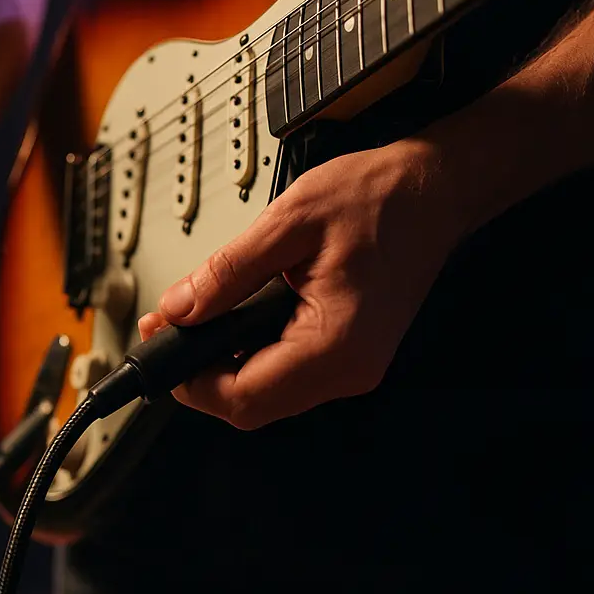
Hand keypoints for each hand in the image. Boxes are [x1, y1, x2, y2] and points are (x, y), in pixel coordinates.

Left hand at [138, 140, 467, 429]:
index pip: (244, 398)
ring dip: (222, 363)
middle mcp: (349, 369)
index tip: (160, 342)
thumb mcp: (287, 223)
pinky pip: (284, 373)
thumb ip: (226, 273)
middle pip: (250, 405)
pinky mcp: (347, 354)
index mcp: (337, 344)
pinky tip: (234, 319)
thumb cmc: (379, 198)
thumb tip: (179, 309)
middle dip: (200, 372)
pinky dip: (248, 353)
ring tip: (197, 316)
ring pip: (265, 394)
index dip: (190, 378)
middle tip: (169, 326)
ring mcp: (351, 366)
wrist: (433, 188)